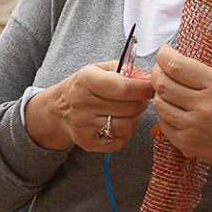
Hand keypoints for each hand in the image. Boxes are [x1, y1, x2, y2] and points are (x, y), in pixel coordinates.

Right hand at [23, 61, 158, 154]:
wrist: (59, 110)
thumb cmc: (85, 87)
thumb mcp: (101, 69)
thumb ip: (127, 70)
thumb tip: (151, 79)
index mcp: (86, 80)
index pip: (124, 88)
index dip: (144, 88)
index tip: (152, 87)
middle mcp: (82, 104)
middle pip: (129, 107)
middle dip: (140, 102)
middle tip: (137, 98)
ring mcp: (84, 126)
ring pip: (126, 125)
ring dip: (133, 118)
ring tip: (126, 111)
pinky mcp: (88, 142)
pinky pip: (120, 140)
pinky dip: (125, 132)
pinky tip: (118, 122)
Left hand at [149, 43, 211, 196]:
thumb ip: (206, 74)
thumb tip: (178, 61)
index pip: (177, 66)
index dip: (164, 56)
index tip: (164, 52)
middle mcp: (203, 106)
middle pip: (163, 84)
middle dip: (157, 72)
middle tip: (160, 69)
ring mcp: (193, 127)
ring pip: (159, 104)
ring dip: (159, 93)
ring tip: (168, 89)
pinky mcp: (187, 144)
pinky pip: (164, 124)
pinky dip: (165, 113)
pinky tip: (174, 109)